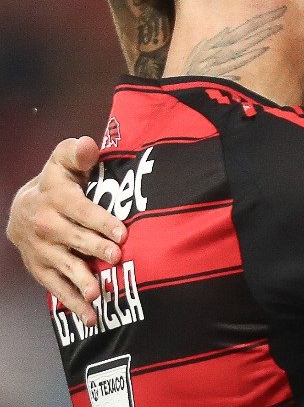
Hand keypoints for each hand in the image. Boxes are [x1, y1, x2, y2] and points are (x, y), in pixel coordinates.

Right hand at [6, 137, 126, 325]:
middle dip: (94, 249)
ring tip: (98, 295)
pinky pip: (56, 287)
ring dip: (80, 281)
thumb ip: (76, 152)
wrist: (22, 207)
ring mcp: (42, 250)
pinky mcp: (41, 269)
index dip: (100, 221)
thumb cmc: (58, 181)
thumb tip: (87, 145)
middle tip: (116, 258)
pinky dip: (72, 302)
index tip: (121, 232)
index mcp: (56, 198)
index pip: (81, 210)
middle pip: (73, 239)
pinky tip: (90, 317)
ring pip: (63, 267)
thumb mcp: (64, 160)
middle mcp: (46, 225)